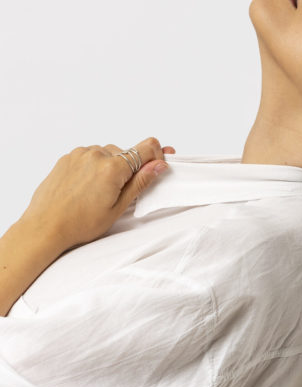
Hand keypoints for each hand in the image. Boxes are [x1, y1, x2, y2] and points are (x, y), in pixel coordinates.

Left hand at [21, 137, 175, 251]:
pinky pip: (90, 157)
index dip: (157, 155)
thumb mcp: (118, 207)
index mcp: (113, 167)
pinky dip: (95, 168)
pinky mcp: (68, 158)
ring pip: (107, 155)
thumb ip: (140, 182)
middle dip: (130, 169)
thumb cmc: (81, 223)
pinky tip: (88, 188)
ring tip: (101, 193)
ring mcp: (80, 154)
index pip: (146, 148)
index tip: (159, 164)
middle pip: (126, 153)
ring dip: (111, 168)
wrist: (46, 226)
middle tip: (123, 192)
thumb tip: (159, 165)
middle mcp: (96, 154)